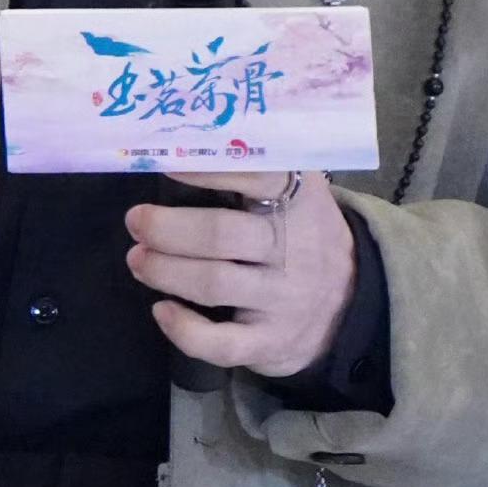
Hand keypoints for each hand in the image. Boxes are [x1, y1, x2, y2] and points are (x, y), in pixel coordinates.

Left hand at [125, 168, 356, 381]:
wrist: (351, 303)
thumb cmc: (303, 235)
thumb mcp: (299, 193)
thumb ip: (258, 166)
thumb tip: (188, 143)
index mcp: (300, 201)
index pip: (256, 176)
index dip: (206, 170)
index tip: (165, 163)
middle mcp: (293, 248)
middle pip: (221, 235)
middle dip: (167, 228)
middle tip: (136, 221)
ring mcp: (283, 299)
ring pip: (214, 284)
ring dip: (164, 270)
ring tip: (138, 259)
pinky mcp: (271, 342)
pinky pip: (223, 343)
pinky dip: (184, 329)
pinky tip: (162, 311)